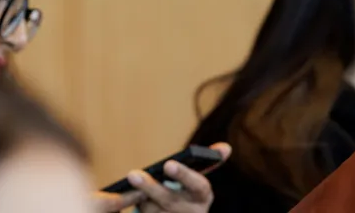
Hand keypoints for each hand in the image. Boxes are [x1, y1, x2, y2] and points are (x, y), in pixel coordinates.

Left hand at [93, 143, 231, 212]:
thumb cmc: (186, 194)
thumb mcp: (196, 181)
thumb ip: (210, 162)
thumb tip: (227, 147)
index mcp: (203, 195)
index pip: (198, 185)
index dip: (183, 175)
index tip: (168, 164)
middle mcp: (192, 212)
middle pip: (169, 200)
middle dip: (151, 187)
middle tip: (133, 174)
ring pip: (151, 209)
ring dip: (141, 198)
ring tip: (132, 184)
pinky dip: (137, 208)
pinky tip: (127, 198)